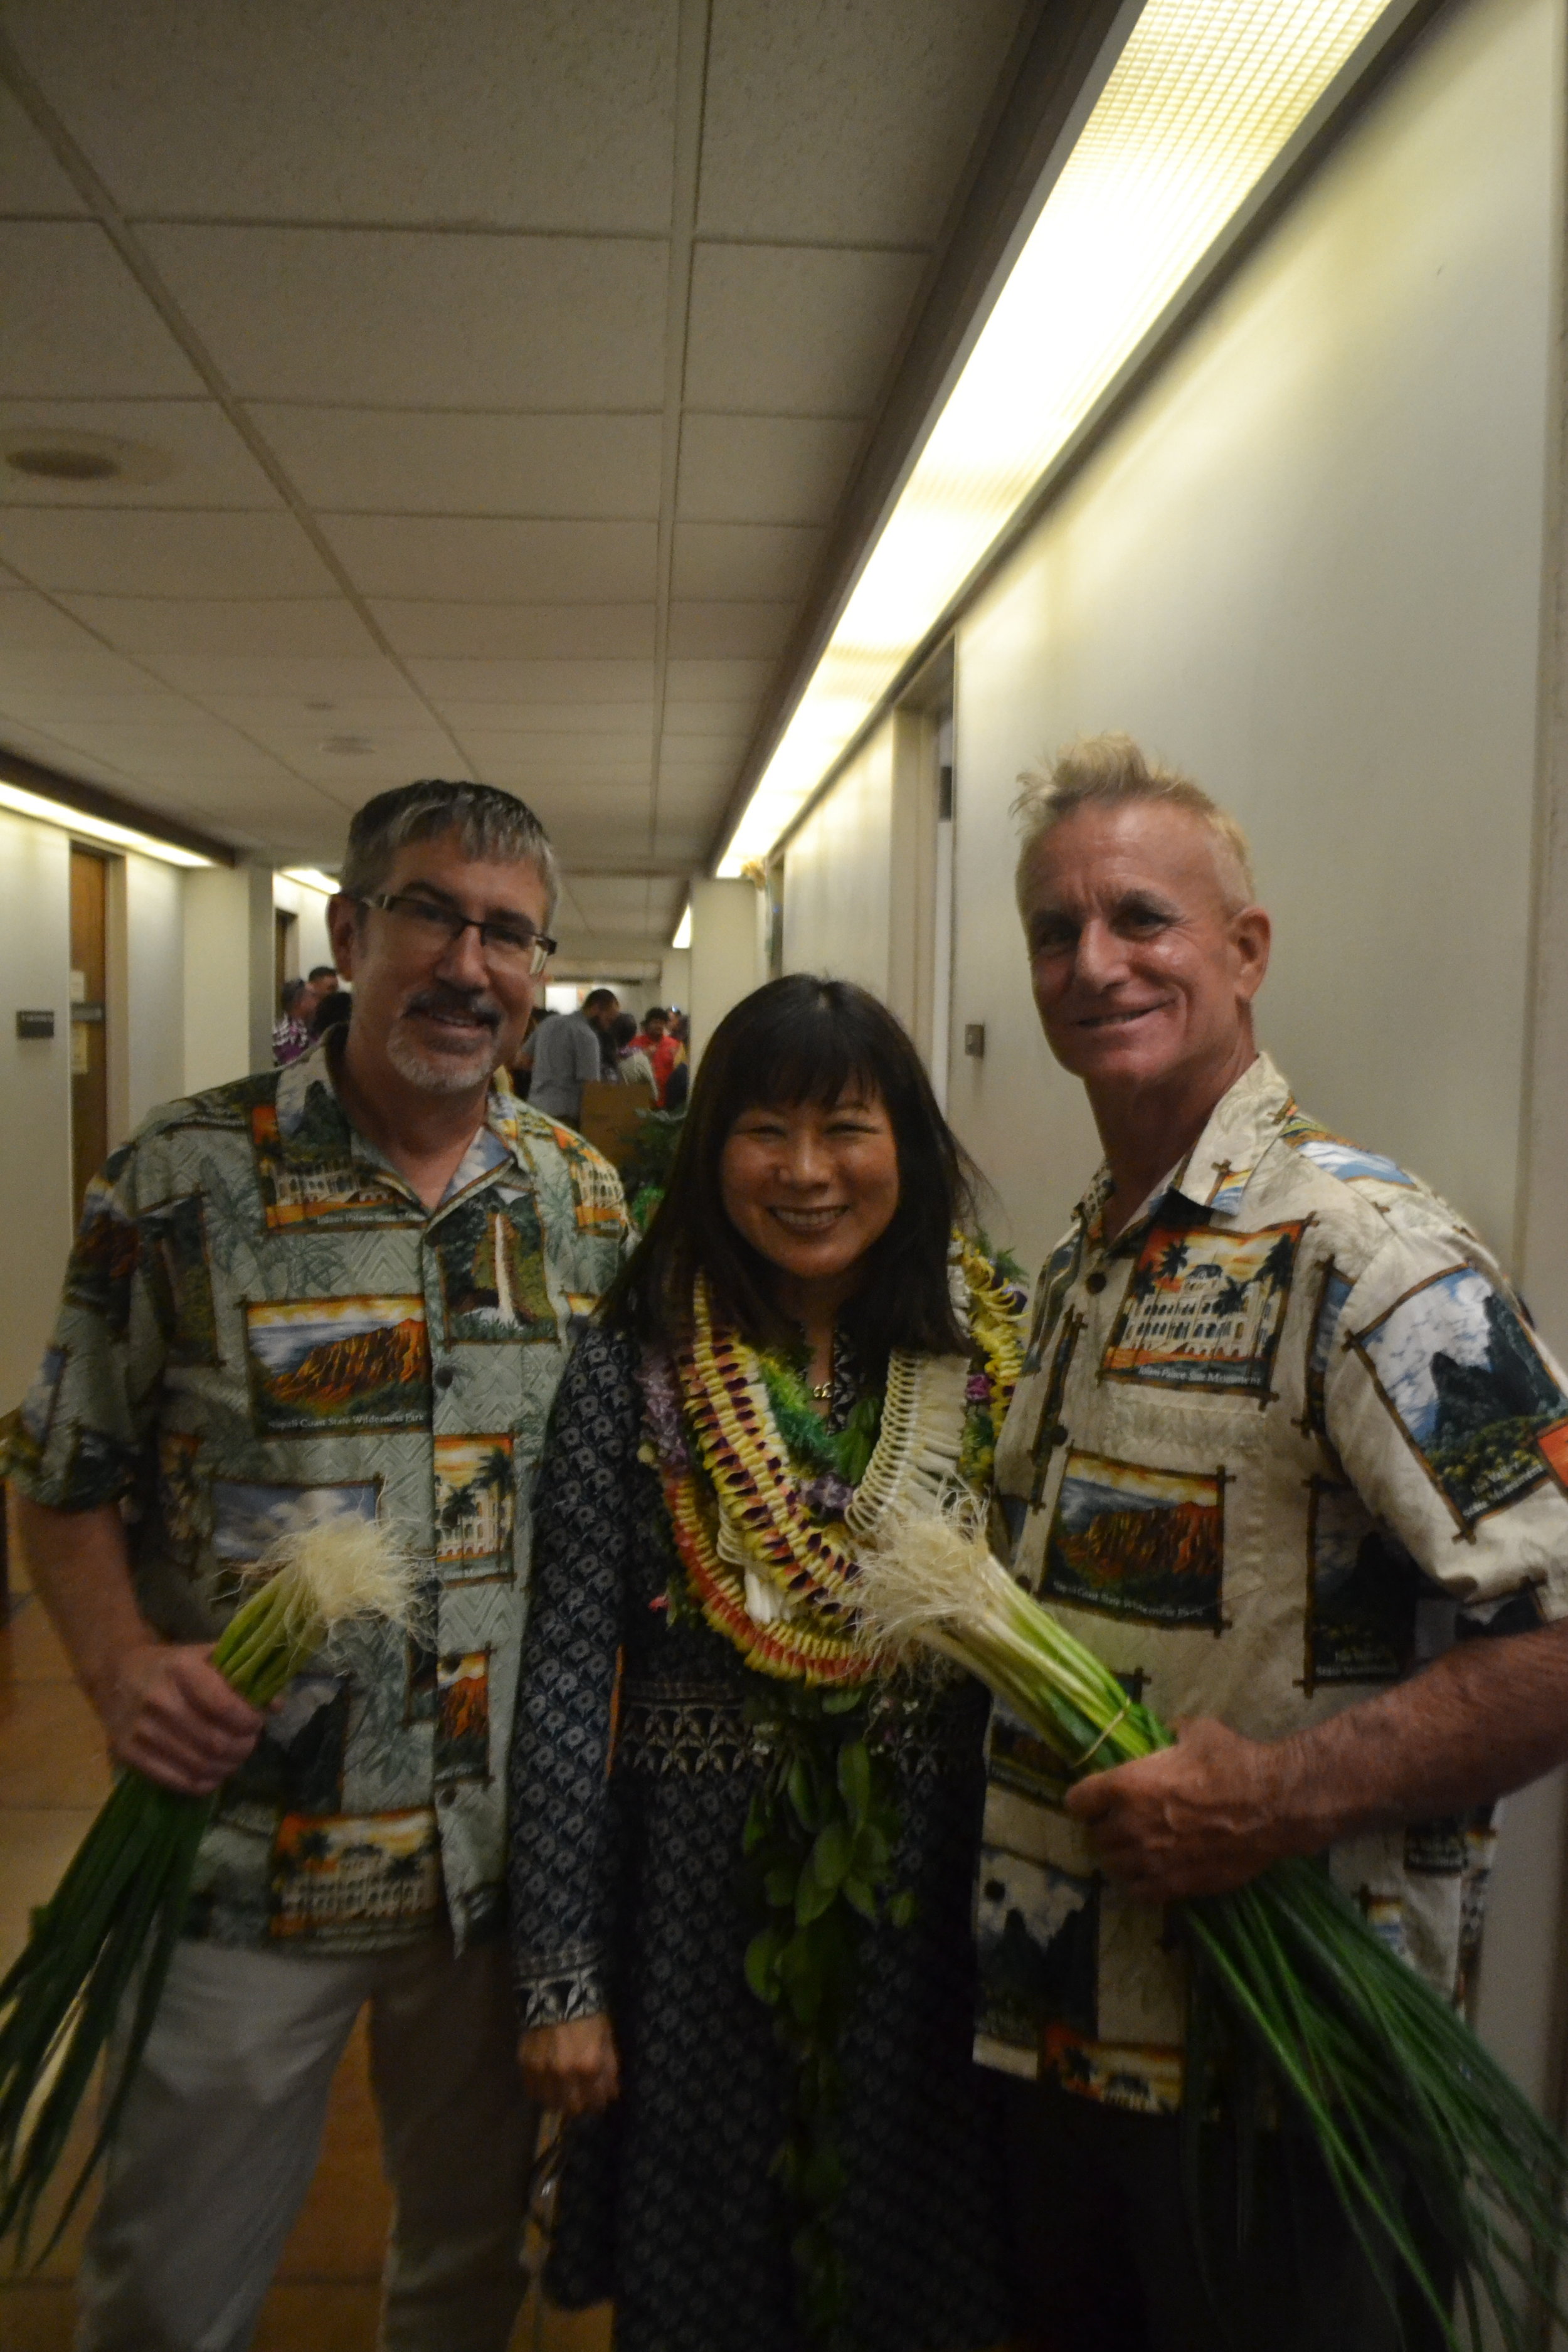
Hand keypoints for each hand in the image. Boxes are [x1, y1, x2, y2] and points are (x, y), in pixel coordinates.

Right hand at [96, 1641, 268, 1796]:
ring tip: (234, 1757)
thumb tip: (276, 1704)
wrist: (115, 1674)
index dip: (249, 1720)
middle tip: (249, 1742)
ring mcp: (141, 1731)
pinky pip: (177, 1781)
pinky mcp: (129, 1754)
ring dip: (227, 1766)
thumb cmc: (170, 1665)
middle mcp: (159, 1700)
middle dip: (243, 1746)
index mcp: (181, 1670)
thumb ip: (242, 1677)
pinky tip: (213, 1773)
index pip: (224, 1706)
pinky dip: (204, 1783)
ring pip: (200, 1765)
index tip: (257, 1721)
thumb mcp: (204, 1657)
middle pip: (215, 1741)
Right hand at [519, 2015, 620, 2116]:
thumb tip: (611, 2094)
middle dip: (580, 2105)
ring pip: (552, 2104)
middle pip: (573, 2108)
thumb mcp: (606, 2038)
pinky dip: (541, 2092)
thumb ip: (609, 2068)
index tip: (599, 2099)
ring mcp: (543, 2071)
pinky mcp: (526, 2065)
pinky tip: (547, 2084)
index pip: (596, 2101)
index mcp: (590, 2066)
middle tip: (581, 2097)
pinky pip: (532, 2091)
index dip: (599, 2102)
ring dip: (559, 2101)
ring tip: (563, 2092)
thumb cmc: (588, 2014)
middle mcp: (565, 2074)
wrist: (557, 1992)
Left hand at [1064, 1717, 1290, 1901]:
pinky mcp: (1175, 1885)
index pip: (1077, 1801)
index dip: (1085, 1799)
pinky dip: (1139, 1885)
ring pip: (1112, 1868)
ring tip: (1134, 1851)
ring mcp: (1151, 1860)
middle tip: (1121, 1823)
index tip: (1095, 1799)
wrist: (1273, 1805)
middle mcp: (1130, 1826)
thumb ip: (1170, 1735)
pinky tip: (1150, 1875)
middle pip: (1094, 1838)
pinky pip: (1139, 1893)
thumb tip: (1166, 1735)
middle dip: (1104, 1829)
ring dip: (1119, 1858)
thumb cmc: (1233, 1762)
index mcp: (1126, 1785)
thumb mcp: (1196, 1732)